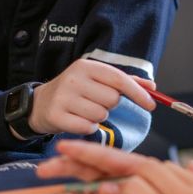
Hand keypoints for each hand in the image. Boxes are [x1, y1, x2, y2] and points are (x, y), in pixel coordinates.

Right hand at [23, 140, 153, 193]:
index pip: (104, 157)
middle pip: (82, 174)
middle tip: (42, 171)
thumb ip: (137, 189)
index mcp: (128, 171)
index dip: (83, 151)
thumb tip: (108, 188)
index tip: (63, 146)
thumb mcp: (164, 193)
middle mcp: (111, 183)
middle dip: (61, 172)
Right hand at [28, 59, 155, 135]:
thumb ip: (125, 82)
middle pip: (112, 99)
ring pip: (101, 114)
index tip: (152, 105)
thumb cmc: (75, 91)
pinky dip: (88, 127)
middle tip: (96, 102)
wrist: (40, 103)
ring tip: (85, 111)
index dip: (138, 93)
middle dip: (110, 105)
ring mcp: (63, 97)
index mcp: (86, 66)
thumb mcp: (97, 80)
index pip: (119, 79)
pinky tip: (78, 120)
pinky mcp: (56, 116)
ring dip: (99, 117)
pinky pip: (87, 127)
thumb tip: (152, 87)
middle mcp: (74, 78)